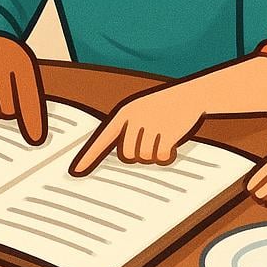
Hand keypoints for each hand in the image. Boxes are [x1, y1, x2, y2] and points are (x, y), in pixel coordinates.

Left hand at [70, 85, 204, 174]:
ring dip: (154, 154)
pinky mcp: (167, 133)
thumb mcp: (143, 112)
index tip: (75, 171)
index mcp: (125, 113)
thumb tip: (124, 157)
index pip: (102, 138)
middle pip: (127, 155)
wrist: (190, 95)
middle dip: (138, 154)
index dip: (89, 156)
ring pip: (144, 158)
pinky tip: (172, 140)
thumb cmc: (164, 107)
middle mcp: (134, 118)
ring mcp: (150, 125)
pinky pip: (161, 157)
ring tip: (162, 136)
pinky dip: (167, 155)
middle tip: (151, 140)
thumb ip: (130, 131)